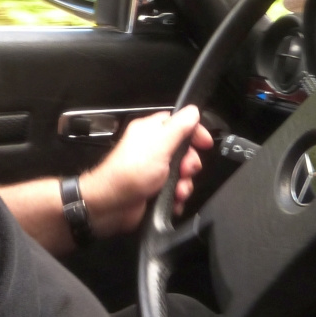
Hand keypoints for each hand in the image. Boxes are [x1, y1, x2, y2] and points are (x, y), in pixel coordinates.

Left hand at [78, 105, 213, 237]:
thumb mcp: (159, 145)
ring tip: (177, 191)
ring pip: (181, 173)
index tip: (204, 143)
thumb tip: (193, 111)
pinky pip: (175, 190)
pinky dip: (177, 197)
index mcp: (151, 132)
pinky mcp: (154, 189)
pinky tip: (173, 201)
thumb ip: (178, 127)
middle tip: (185, 171)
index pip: (179, 124)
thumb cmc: (130, 173)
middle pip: (184, 151)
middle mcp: (152, 149)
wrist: (111, 206)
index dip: (194, 132)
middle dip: (189, 164)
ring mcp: (153, 170)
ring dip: (184, 184)